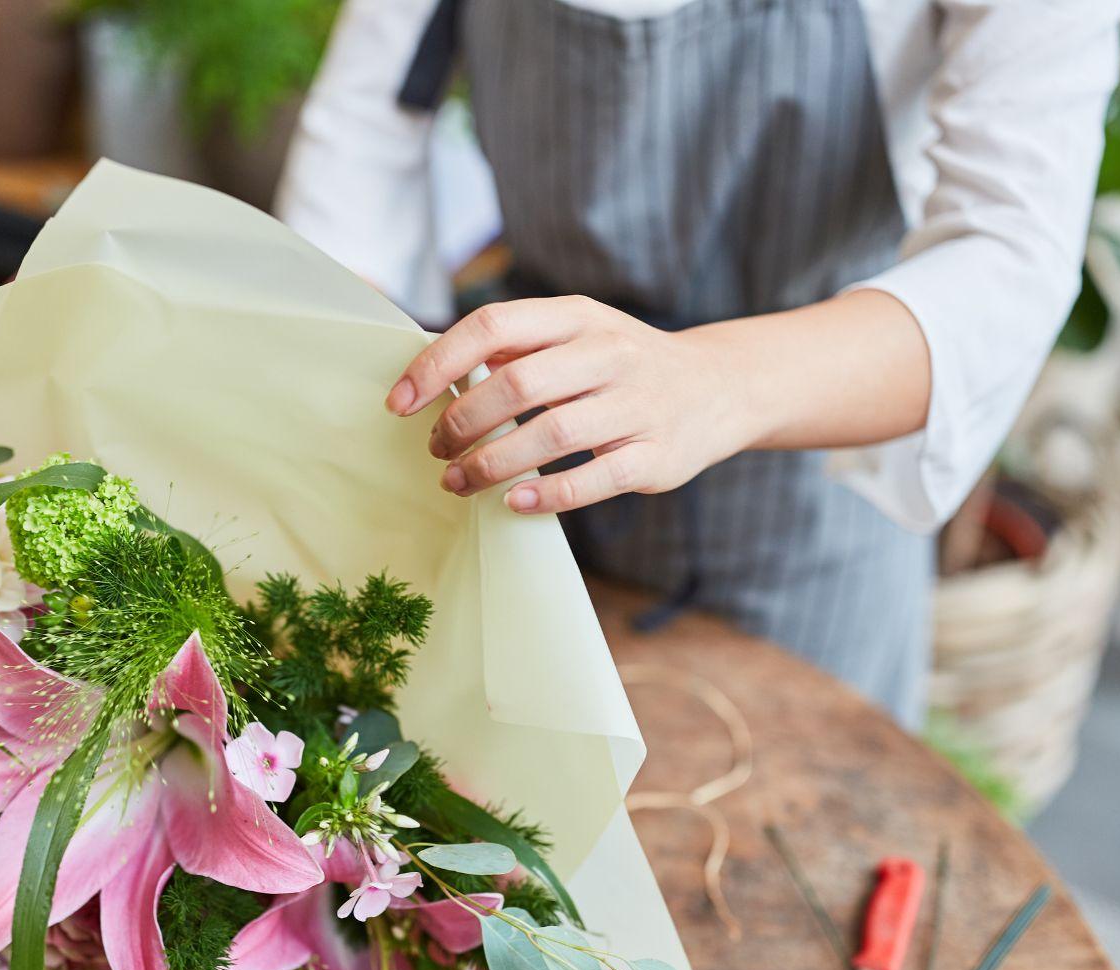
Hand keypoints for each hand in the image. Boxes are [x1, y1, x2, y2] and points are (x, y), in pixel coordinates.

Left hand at [385, 290, 931, 514]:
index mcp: (576, 318)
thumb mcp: (574, 336)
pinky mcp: (656, 457)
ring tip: (457, 483)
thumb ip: (512, 350)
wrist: (720, 387)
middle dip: (462, 423)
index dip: (437, 365)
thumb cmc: (619, 366)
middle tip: (434, 452)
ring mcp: (637, 405)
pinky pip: (593, 479)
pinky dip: (547, 494)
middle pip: (517, 385)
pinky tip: (513, 502)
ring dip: (492, 464)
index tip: (399, 404)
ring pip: (551, 434)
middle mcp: (609, 354)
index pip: (492, 327)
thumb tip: (430, 377)